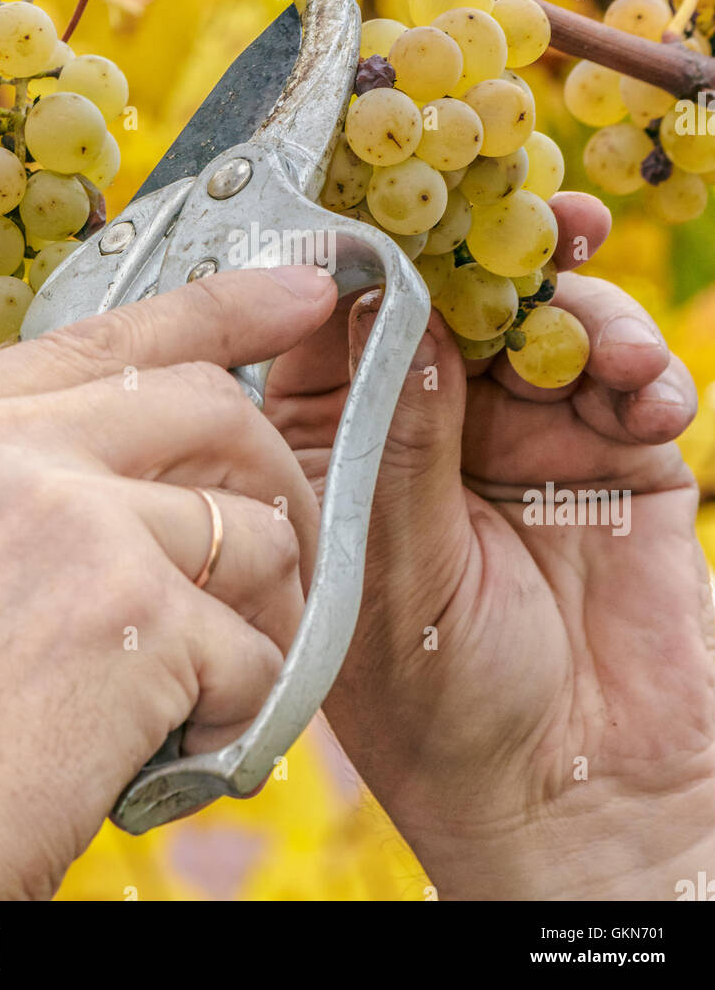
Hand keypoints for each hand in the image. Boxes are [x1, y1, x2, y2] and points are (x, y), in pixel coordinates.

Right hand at [0, 266, 337, 900]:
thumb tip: (111, 455)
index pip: (106, 337)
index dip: (223, 307)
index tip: (300, 290)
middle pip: (207, 408)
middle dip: (274, 472)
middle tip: (287, 540)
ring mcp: (67, 523)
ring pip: (249, 531)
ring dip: (264, 607)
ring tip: (220, 674)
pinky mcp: (130, 619)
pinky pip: (253, 645)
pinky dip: (243, 703)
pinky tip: (190, 740)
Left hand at [268, 196, 714, 899]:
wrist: (576, 802)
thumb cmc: (445, 710)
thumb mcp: (399, 565)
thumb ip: (400, 433)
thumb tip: (391, 302)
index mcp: (346, 448)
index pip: (343, 321)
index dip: (373, 252)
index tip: (408, 186)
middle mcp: (430, 428)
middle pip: (456, 299)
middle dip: (497, 251)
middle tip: (542, 214)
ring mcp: (525, 437)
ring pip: (549, 323)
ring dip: (586, 313)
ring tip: (606, 348)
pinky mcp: (614, 457)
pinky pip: (630, 379)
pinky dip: (644, 372)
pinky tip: (647, 397)